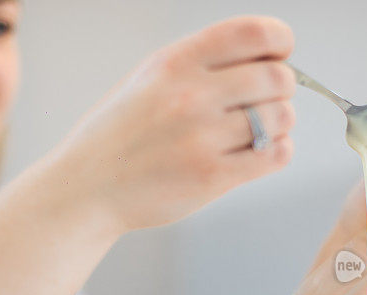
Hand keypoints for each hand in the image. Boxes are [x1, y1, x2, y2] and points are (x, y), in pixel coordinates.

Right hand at [49, 16, 296, 232]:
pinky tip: (257, 154)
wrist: (85, 189)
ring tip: (255, 133)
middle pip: (278, 78)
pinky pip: (276, 155)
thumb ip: (200, 64)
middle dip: (281, 89)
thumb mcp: (147, 80)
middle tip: (264, 103)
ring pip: (281, 118)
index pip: (254, 33)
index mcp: (174, 62)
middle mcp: (189, 95)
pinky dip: (276, 152)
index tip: (279, 55)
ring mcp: (201, 137)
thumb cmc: (119, 135)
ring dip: (278, 124)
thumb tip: (267, 60)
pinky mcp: (211, 176)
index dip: (280, 42)